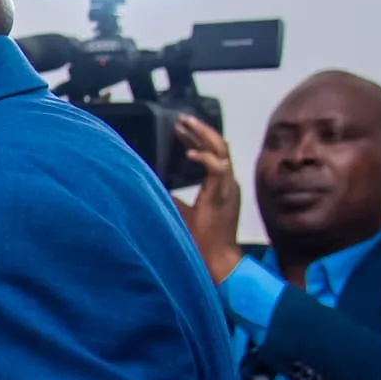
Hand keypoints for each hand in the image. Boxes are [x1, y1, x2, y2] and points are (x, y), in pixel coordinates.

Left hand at [171, 113, 243, 282]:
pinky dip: (205, 159)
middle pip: (218, 146)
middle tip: (182, 119)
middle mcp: (228, 183)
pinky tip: (189, 154)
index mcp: (220, 186)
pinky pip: (219, 170)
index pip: (212, 154)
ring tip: (185, 125)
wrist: (216, 260)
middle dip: (200, 131)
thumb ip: (172, 197)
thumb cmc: (201, 240)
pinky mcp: (224, 196)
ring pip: (222, 151)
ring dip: (203, 136)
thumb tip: (152, 186)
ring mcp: (228, 188)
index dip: (197, 140)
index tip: (180, 129)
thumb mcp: (181, 213)